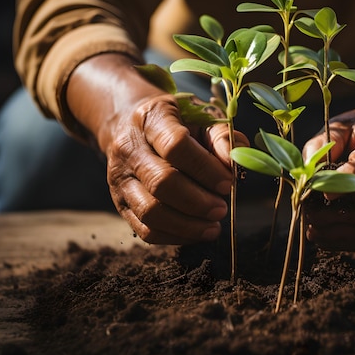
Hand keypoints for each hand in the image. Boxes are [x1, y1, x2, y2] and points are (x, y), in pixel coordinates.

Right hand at [105, 94, 247, 243]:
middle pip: (161, 183)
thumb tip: (234, 165)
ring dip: (187, 225)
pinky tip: (196, 232)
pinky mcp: (120, 202)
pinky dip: (174, 236)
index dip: (205, 168)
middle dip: (198, 202)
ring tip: (213, 226)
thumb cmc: (176, 123)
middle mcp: (128, 148)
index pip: (175, 146)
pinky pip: (144, 229)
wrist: (130, 125)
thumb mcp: (201, 118)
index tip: (228, 183)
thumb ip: (222, 138)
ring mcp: (120, 178)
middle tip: (222, 209)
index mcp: (151, 118)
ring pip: (150, 211)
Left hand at [302, 104, 354, 250]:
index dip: (338, 184)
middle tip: (307, 210)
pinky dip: (347, 241)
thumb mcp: (348, 122)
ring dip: (336, 234)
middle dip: (332, 215)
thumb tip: (306, 173)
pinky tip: (326, 234)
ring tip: (312, 227)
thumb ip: (325, 142)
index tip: (315, 189)